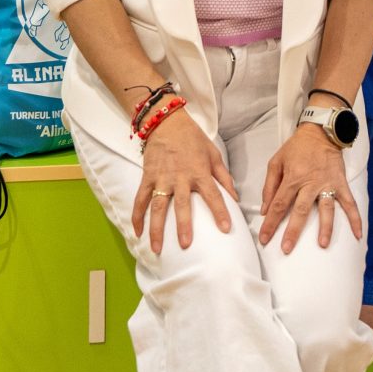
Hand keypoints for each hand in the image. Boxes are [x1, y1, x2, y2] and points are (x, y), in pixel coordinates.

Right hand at [132, 108, 234, 253]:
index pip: (213, 194)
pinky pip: (140, 199)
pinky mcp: (147, 177)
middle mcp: (180, 177)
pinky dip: (137, 216)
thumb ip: (224, 177)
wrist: (167, 122)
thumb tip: (236, 198)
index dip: (220, 211)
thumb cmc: (193, 139)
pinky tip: (137, 232)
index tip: (226, 228)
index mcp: (199, 171)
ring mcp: (161, 178)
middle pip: (182, 205)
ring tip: (157, 249)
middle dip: (183, 225)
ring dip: (156, 228)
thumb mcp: (213, 154)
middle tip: (185, 245)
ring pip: (158, 206)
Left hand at [259, 123, 361, 253]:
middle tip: (286, 249)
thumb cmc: (296, 147)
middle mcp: (310, 183)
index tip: (265, 239)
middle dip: (293, 231)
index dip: (270, 223)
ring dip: (325, 227)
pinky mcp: (340, 183)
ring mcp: (327, 184)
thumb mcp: (276, 161)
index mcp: (292, 178)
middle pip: (300, 210)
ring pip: (326, 209)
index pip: (278, 205)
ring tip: (322, 245)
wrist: (320, 131)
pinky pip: (349, 202)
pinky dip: (355, 218)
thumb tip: (264, 209)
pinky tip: (357, 234)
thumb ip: (269, 186)